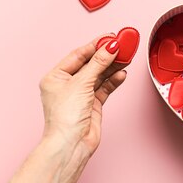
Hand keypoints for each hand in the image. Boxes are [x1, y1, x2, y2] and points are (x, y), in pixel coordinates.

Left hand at [0, 34, 132, 182]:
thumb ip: (98, 64)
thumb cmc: (65, 118)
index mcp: (56, 77)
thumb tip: (110, 47)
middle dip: (107, 55)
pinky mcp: (93, 104)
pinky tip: (122, 74)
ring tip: (127, 57)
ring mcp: (81, 94)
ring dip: (113, 66)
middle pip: (91, 64)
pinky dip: (114, 80)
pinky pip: (105, 87)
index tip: (111, 37)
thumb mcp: (82, 84)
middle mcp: (68, 85)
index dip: (96, 45)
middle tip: (123, 45)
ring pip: (100, 75)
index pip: (79, 55)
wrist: (71, 144)